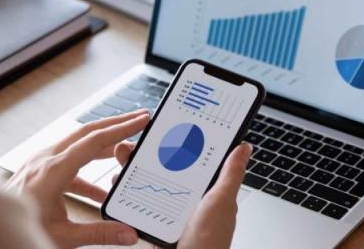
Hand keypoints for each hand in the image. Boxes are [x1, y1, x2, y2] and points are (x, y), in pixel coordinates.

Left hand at [5, 110, 149, 247]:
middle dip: (116, 124)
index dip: (121, 129)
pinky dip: (88, 171)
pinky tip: (102, 192)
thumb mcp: (63, 236)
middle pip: (87, 132)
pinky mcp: (38, 170)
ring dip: (103, 145)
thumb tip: (129, 234)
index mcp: (52, 170)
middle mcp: (45, 159)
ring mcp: (40, 162)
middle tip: (141, 119)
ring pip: (77, 144)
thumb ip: (99, 234)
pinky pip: (69, 162)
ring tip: (125, 150)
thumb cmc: (21, 229)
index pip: (94, 141)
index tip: (142, 120)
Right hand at [112, 140, 252, 247]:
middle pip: (167, 166)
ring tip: (123, 158)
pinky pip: (139, 203)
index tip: (166, 126)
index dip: (181, 141)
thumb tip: (244, 147)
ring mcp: (172, 210)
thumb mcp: (221, 203)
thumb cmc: (209, 244)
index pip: (195, 158)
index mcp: (209, 191)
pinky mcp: (156, 222)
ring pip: (151, 181)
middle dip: (149, 152)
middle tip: (134, 142)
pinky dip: (127, 192)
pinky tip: (119, 184)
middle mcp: (191, 198)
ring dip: (134, 168)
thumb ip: (230, 174)